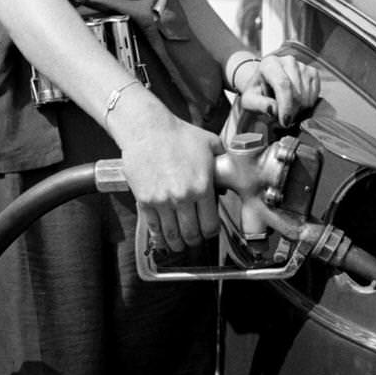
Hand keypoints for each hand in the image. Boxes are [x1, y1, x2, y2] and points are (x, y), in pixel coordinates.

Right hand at [112, 99, 224, 252]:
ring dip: (177, 244)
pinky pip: (153, 227)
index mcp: (202, 186)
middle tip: (195, 240)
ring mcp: (162, 200)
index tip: (209, 232)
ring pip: (172, 235)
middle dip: (194, 241)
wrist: (148, 129)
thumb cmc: (179, 134)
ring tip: (179, 246)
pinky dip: (159, 238)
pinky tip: (163, 241)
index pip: (210, 225)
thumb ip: (223, 162)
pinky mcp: (145, 200)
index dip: (211, 233)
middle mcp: (183, 197)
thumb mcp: (210, 144)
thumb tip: (230, 178)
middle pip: (191, 234)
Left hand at [237, 52, 320, 125]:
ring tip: (287, 109)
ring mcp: (303, 65)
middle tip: (282, 119)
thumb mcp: (250, 100)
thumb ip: (259, 105)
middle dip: (291, 111)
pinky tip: (296, 104)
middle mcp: (288, 60)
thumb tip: (273, 109)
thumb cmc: (257, 92)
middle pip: (296, 93)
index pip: (282, 84)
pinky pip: (315, 95)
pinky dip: (307, 104)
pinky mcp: (313, 73)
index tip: (284, 122)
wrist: (266, 83)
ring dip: (299, 109)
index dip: (285, 106)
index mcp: (269, 63)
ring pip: (307, 96)